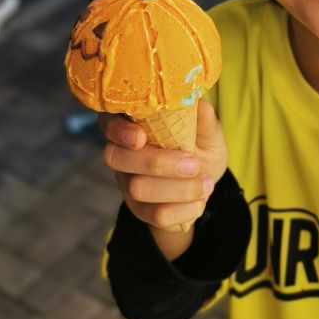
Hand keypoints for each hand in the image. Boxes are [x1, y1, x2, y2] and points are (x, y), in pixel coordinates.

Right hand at [100, 99, 227, 233]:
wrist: (205, 182)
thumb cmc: (201, 146)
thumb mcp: (208, 132)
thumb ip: (203, 120)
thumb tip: (200, 104)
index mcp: (133, 125)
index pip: (109, 122)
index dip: (119, 130)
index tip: (141, 137)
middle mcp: (122, 153)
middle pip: (117, 158)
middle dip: (157, 162)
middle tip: (193, 164)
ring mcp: (127, 183)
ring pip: (137, 188)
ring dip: (177, 189)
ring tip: (206, 183)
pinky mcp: (139, 209)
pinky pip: (154, 215)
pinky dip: (182, 209)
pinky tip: (200, 201)